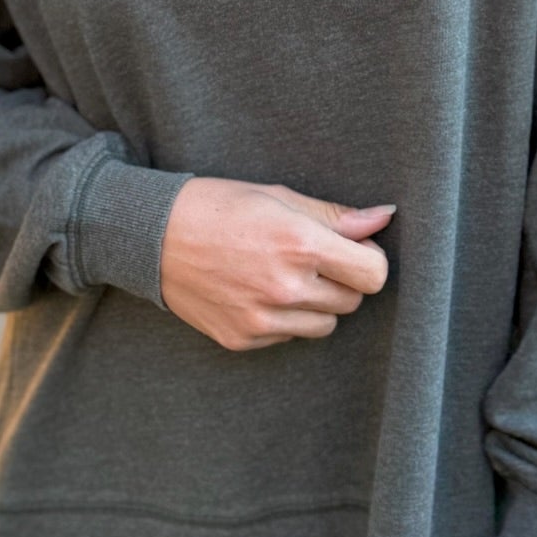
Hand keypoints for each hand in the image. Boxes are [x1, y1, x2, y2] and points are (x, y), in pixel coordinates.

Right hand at [159, 179, 393, 351]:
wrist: (153, 236)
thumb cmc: (218, 206)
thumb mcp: (278, 197)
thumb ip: (335, 215)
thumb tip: (384, 217)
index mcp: (299, 244)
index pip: (374, 274)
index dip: (369, 260)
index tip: (353, 250)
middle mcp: (285, 287)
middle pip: (352, 301)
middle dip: (342, 280)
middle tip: (312, 258)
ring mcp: (263, 319)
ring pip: (325, 325)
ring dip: (316, 304)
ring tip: (284, 276)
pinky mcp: (243, 339)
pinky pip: (288, 337)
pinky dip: (284, 320)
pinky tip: (257, 292)